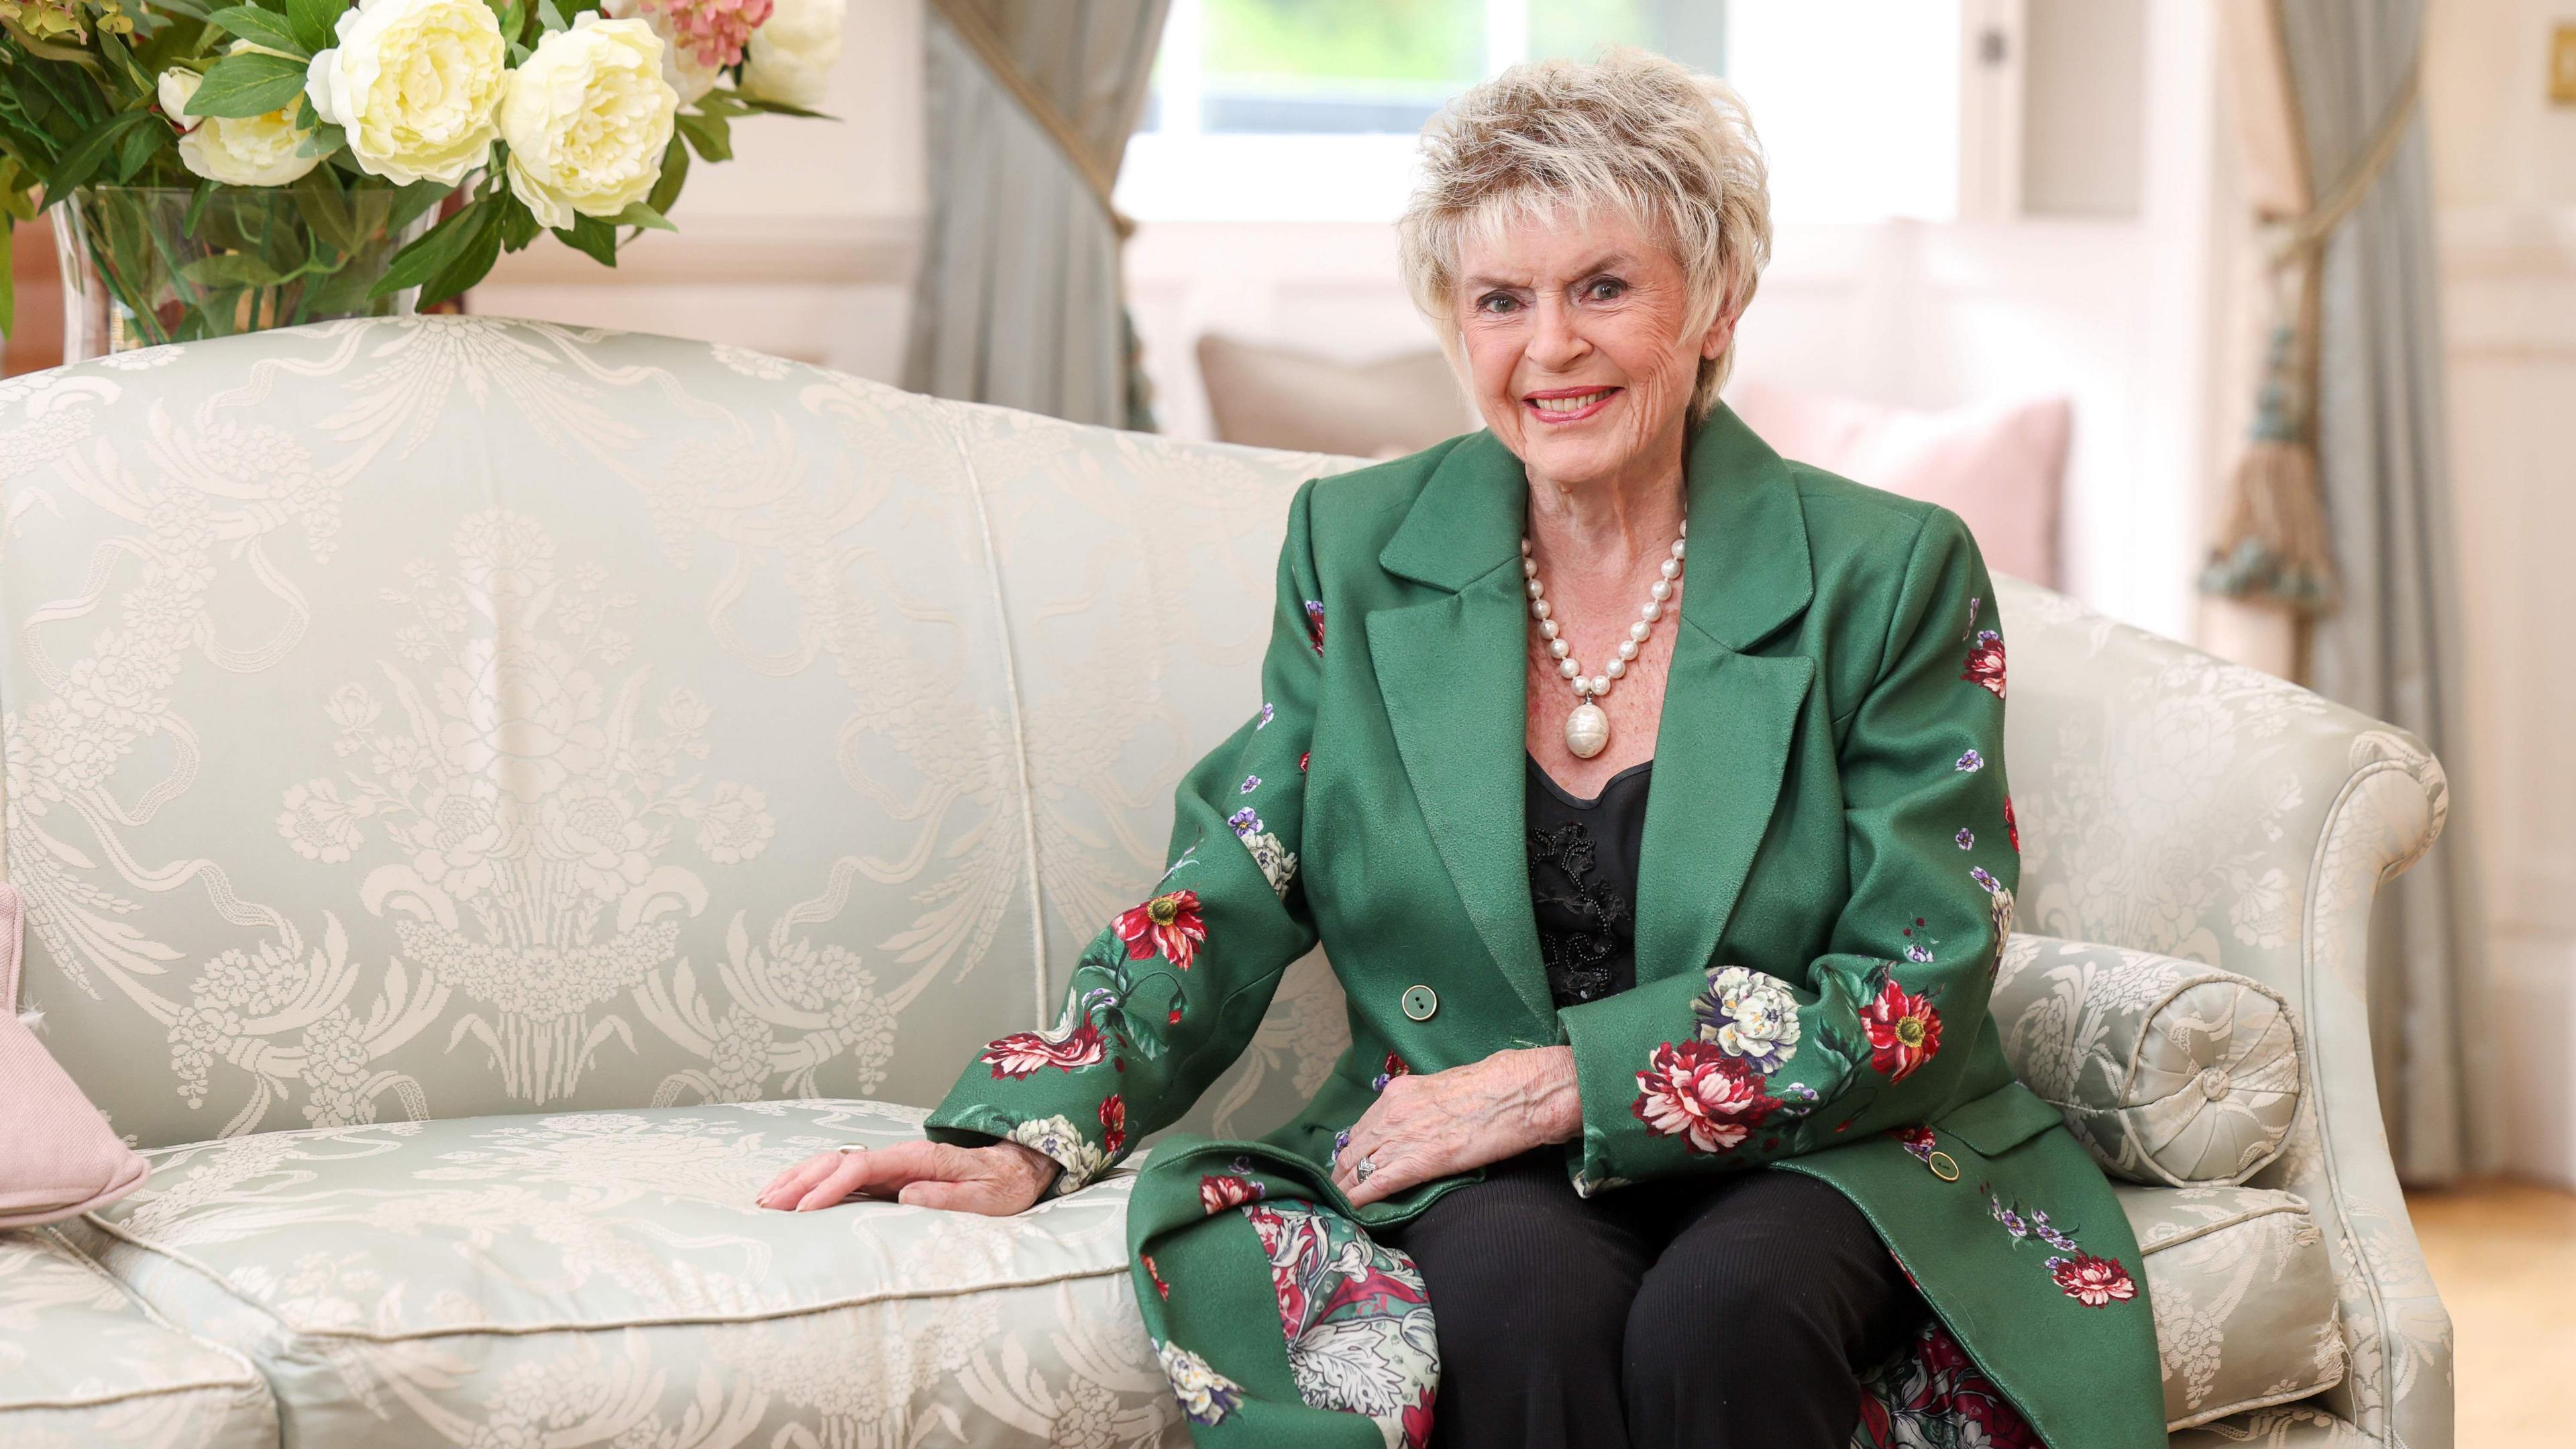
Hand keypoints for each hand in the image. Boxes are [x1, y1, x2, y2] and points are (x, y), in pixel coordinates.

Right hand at [756, 1139, 1058, 1214]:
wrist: (1015, 1169)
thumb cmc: (1001, 1186)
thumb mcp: (985, 1197)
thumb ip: (949, 1196)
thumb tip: (907, 1195)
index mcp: (918, 1159)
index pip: (864, 1166)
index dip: (833, 1186)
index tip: (807, 1208)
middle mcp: (898, 1157)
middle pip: (838, 1161)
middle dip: (801, 1181)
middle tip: (769, 1205)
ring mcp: (889, 1166)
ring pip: (833, 1165)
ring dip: (799, 1179)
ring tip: (766, 1200)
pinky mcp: (886, 1178)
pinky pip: (842, 1176)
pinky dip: (812, 1183)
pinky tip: (792, 1196)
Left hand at [1331, 1045, 1581, 1206]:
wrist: (1512, 1093)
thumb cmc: (1489, 1088)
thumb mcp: (1443, 1089)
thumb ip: (1423, 1105)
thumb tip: (1421, 1121)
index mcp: (1397, 1094)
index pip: (1362, 1127)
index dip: (1355, 1149)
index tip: (1352, 1163)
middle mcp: (1390, 1113)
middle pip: (1353, 1149)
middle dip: (1343, 1171)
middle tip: (1339, 1188)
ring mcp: (1399, 1137)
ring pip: (1357, 1168)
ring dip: (1347, 1187)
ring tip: (1341, 1203)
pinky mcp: (1415, 1162)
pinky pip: (1375, 1185)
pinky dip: (1359, 1199)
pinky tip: (1351, 1209)